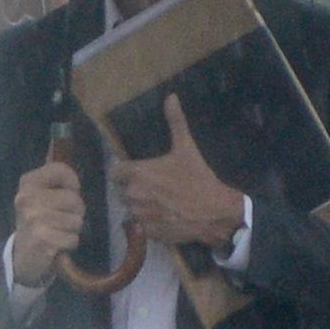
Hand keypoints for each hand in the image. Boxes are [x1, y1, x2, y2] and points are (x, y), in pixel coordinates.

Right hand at [9, 160, 83, 283]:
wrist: (22, 256)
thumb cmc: (39, 222)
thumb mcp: (42, 197)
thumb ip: (57, 181)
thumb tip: (68, 169)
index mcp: (28, 183)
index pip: (61, 170)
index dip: (72, 184)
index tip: (67, 194)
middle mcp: (27, 198)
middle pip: (74, 198)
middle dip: (76, 212)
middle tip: (61, 220)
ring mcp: (33, 218)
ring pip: (77, 220)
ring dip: (72, 230)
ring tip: (58, 232)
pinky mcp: (41, 239)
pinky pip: (73, 239)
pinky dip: (69, 244)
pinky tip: (56, 245)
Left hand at [116, 96, 243, 247]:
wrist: (214, 212)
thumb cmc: (198, 178)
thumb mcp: (187, 148)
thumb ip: (175, 122)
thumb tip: (171, 96)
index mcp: (137, 173)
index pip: (115, 172)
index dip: (125, 172)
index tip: (139, 173)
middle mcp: (132, 195)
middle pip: (123, 191)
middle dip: (135, 189)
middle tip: (156, 188)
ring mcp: (139, 215)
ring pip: (131, 209)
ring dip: (141, 207)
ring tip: (161, 203)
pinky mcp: (147, 232)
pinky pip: (141, 226)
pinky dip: (150, 223)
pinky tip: (165, 217)